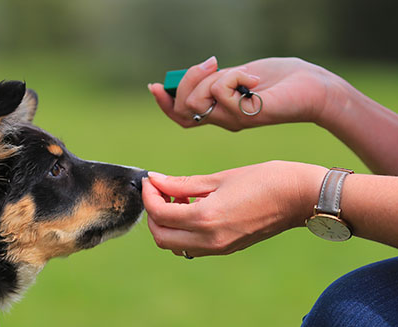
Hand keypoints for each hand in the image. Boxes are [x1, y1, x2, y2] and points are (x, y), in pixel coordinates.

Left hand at [142, 161, 326, 256]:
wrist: (302, 198)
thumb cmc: (266, 179)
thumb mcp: (220, 178)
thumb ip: (183, 183)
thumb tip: (155, 180)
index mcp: (206, 219)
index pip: (159, 214)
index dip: (149, 195)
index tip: (151, 180)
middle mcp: (209, 240)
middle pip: (161, 237)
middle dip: (153, 213)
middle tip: (161, 190)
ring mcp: (218, 248)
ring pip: (174, 245)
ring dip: (167, 224)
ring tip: (178, 199)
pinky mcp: (226, 249)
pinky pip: (191, 247)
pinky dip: (182, 231)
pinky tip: (193, 209)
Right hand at [148, 57, 336, 130]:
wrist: (312, 88)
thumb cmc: (279, 81)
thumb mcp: (238, 75)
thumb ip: (216, 79)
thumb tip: (195, 73)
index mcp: (218, 112)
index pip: (180, 116)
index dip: (164, 103)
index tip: (155, 86)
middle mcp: (222, 120)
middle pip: (182, 108)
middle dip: (188, 80)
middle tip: (212, 64)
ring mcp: (232, 120)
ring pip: (196, 102)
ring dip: (212, 79)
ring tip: (239, 73)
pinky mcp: (244, 115)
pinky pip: (221, 91)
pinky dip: (236, 76)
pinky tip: (255, 80)